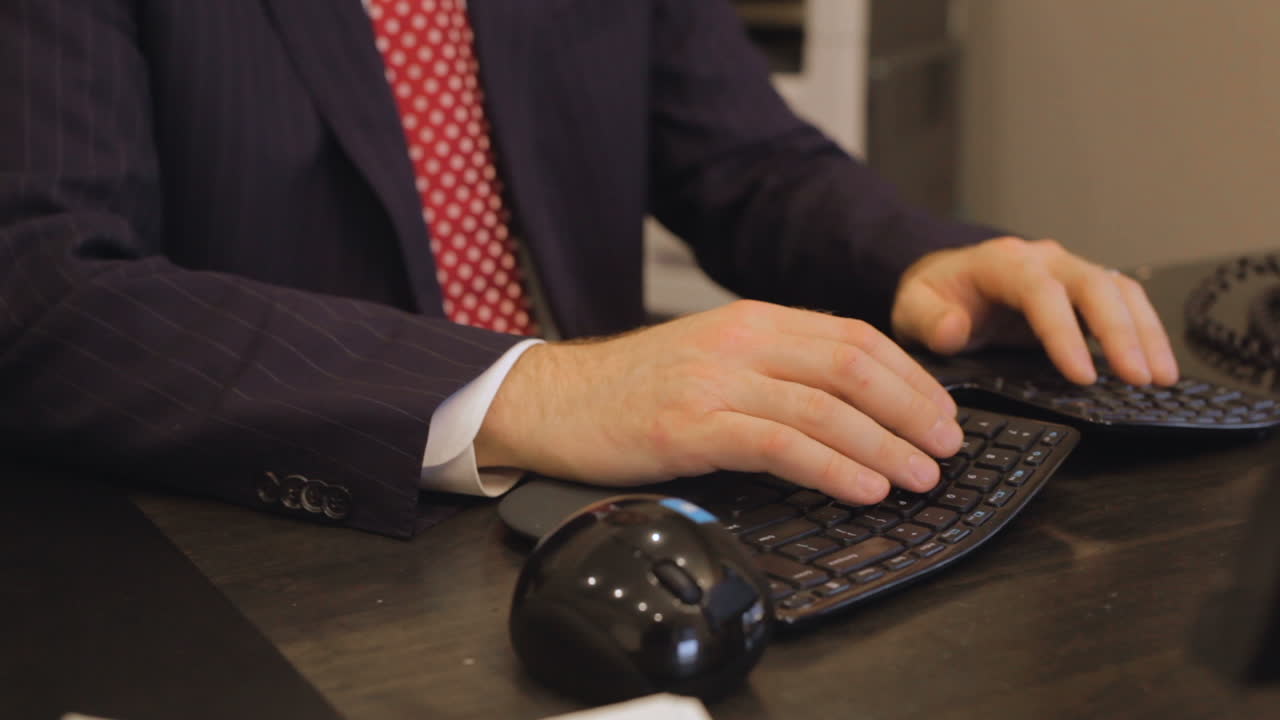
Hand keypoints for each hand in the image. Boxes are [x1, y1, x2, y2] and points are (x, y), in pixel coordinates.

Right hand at [475, 301, 963, 504]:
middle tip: (947, 447)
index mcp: (751, 321)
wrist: (551, 400)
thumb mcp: (708, 357)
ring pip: (825, 407)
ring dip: (885, 445)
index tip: (941, 412)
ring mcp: (714, 382)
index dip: (909, 377)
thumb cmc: (629, 389)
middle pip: (851, 367)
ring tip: (920, 477)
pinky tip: (863, 486)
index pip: (853, 338)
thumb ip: (772, 367)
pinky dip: (832, 467)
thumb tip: (847, 402)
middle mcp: (739, 342)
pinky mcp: (690, 426)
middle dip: (912, 410)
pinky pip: (779, 445)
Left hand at [891, 236, 1178, 385]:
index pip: (1041, 291)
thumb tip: (953, 331)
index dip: (1064, 332)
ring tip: (1160, 378)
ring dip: (1146, 333)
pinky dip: (1145, 332)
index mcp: (1002, 262)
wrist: (946, 283)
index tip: (1082, 375)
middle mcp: (1044, 260)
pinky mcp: (1084, 293)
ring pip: (1121, 291)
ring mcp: (1069, 272)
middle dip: (1121, 333)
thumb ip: (927, 320)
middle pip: (1094, 286)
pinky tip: (1156, 366)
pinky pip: (1125, 304)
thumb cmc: (933, 297)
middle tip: (1140, 379)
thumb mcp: (912, 308)